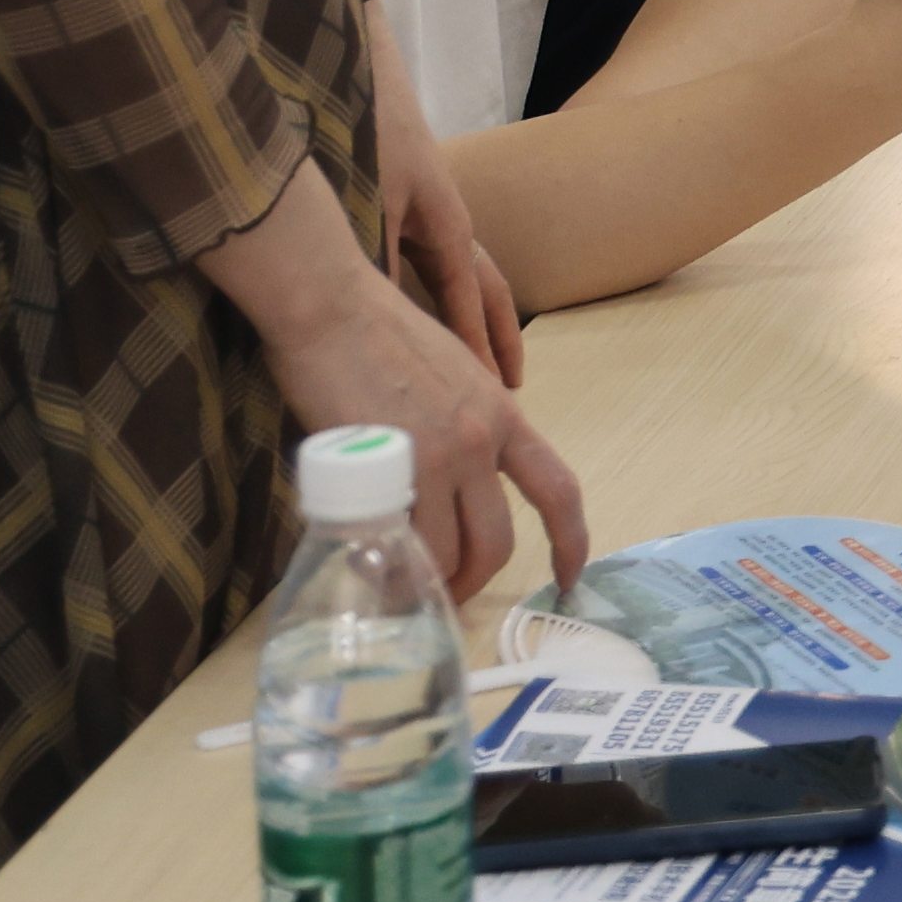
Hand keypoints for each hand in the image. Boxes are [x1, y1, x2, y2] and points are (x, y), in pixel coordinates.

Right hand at [229, 168, 590, 600]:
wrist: (330, 306)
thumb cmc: (377, 333)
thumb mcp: (449, 373)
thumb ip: (463, 423)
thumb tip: (452, 477)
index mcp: (502, 413)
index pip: (557, 488)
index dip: (571, 541)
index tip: (568, 578)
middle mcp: (482, 438)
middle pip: (497, 541)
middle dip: (472, 581)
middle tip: (444, 595)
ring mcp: (439, 454)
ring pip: (448, 552)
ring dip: (427, 582)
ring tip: (398, 587)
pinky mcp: (392, 465)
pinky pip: (400, 542)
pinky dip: (388, 568)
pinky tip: (368, 567)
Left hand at [368, 26, 523, 387]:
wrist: (358, 70)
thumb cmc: (370, 133)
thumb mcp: (372, 206)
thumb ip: (382, 265)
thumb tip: (387, 326)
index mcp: (447, 227)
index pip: (471, 302)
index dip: (480, 349)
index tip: (494, 392)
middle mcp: (448, 221)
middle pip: (486, 287)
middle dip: (498, 337)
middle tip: (510, 385)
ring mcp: (431, 210)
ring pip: (465, 272)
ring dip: (475, 315)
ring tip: (481, 355)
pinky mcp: (409, 201)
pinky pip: (437, 258)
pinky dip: (444, 292)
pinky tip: (423, 307)